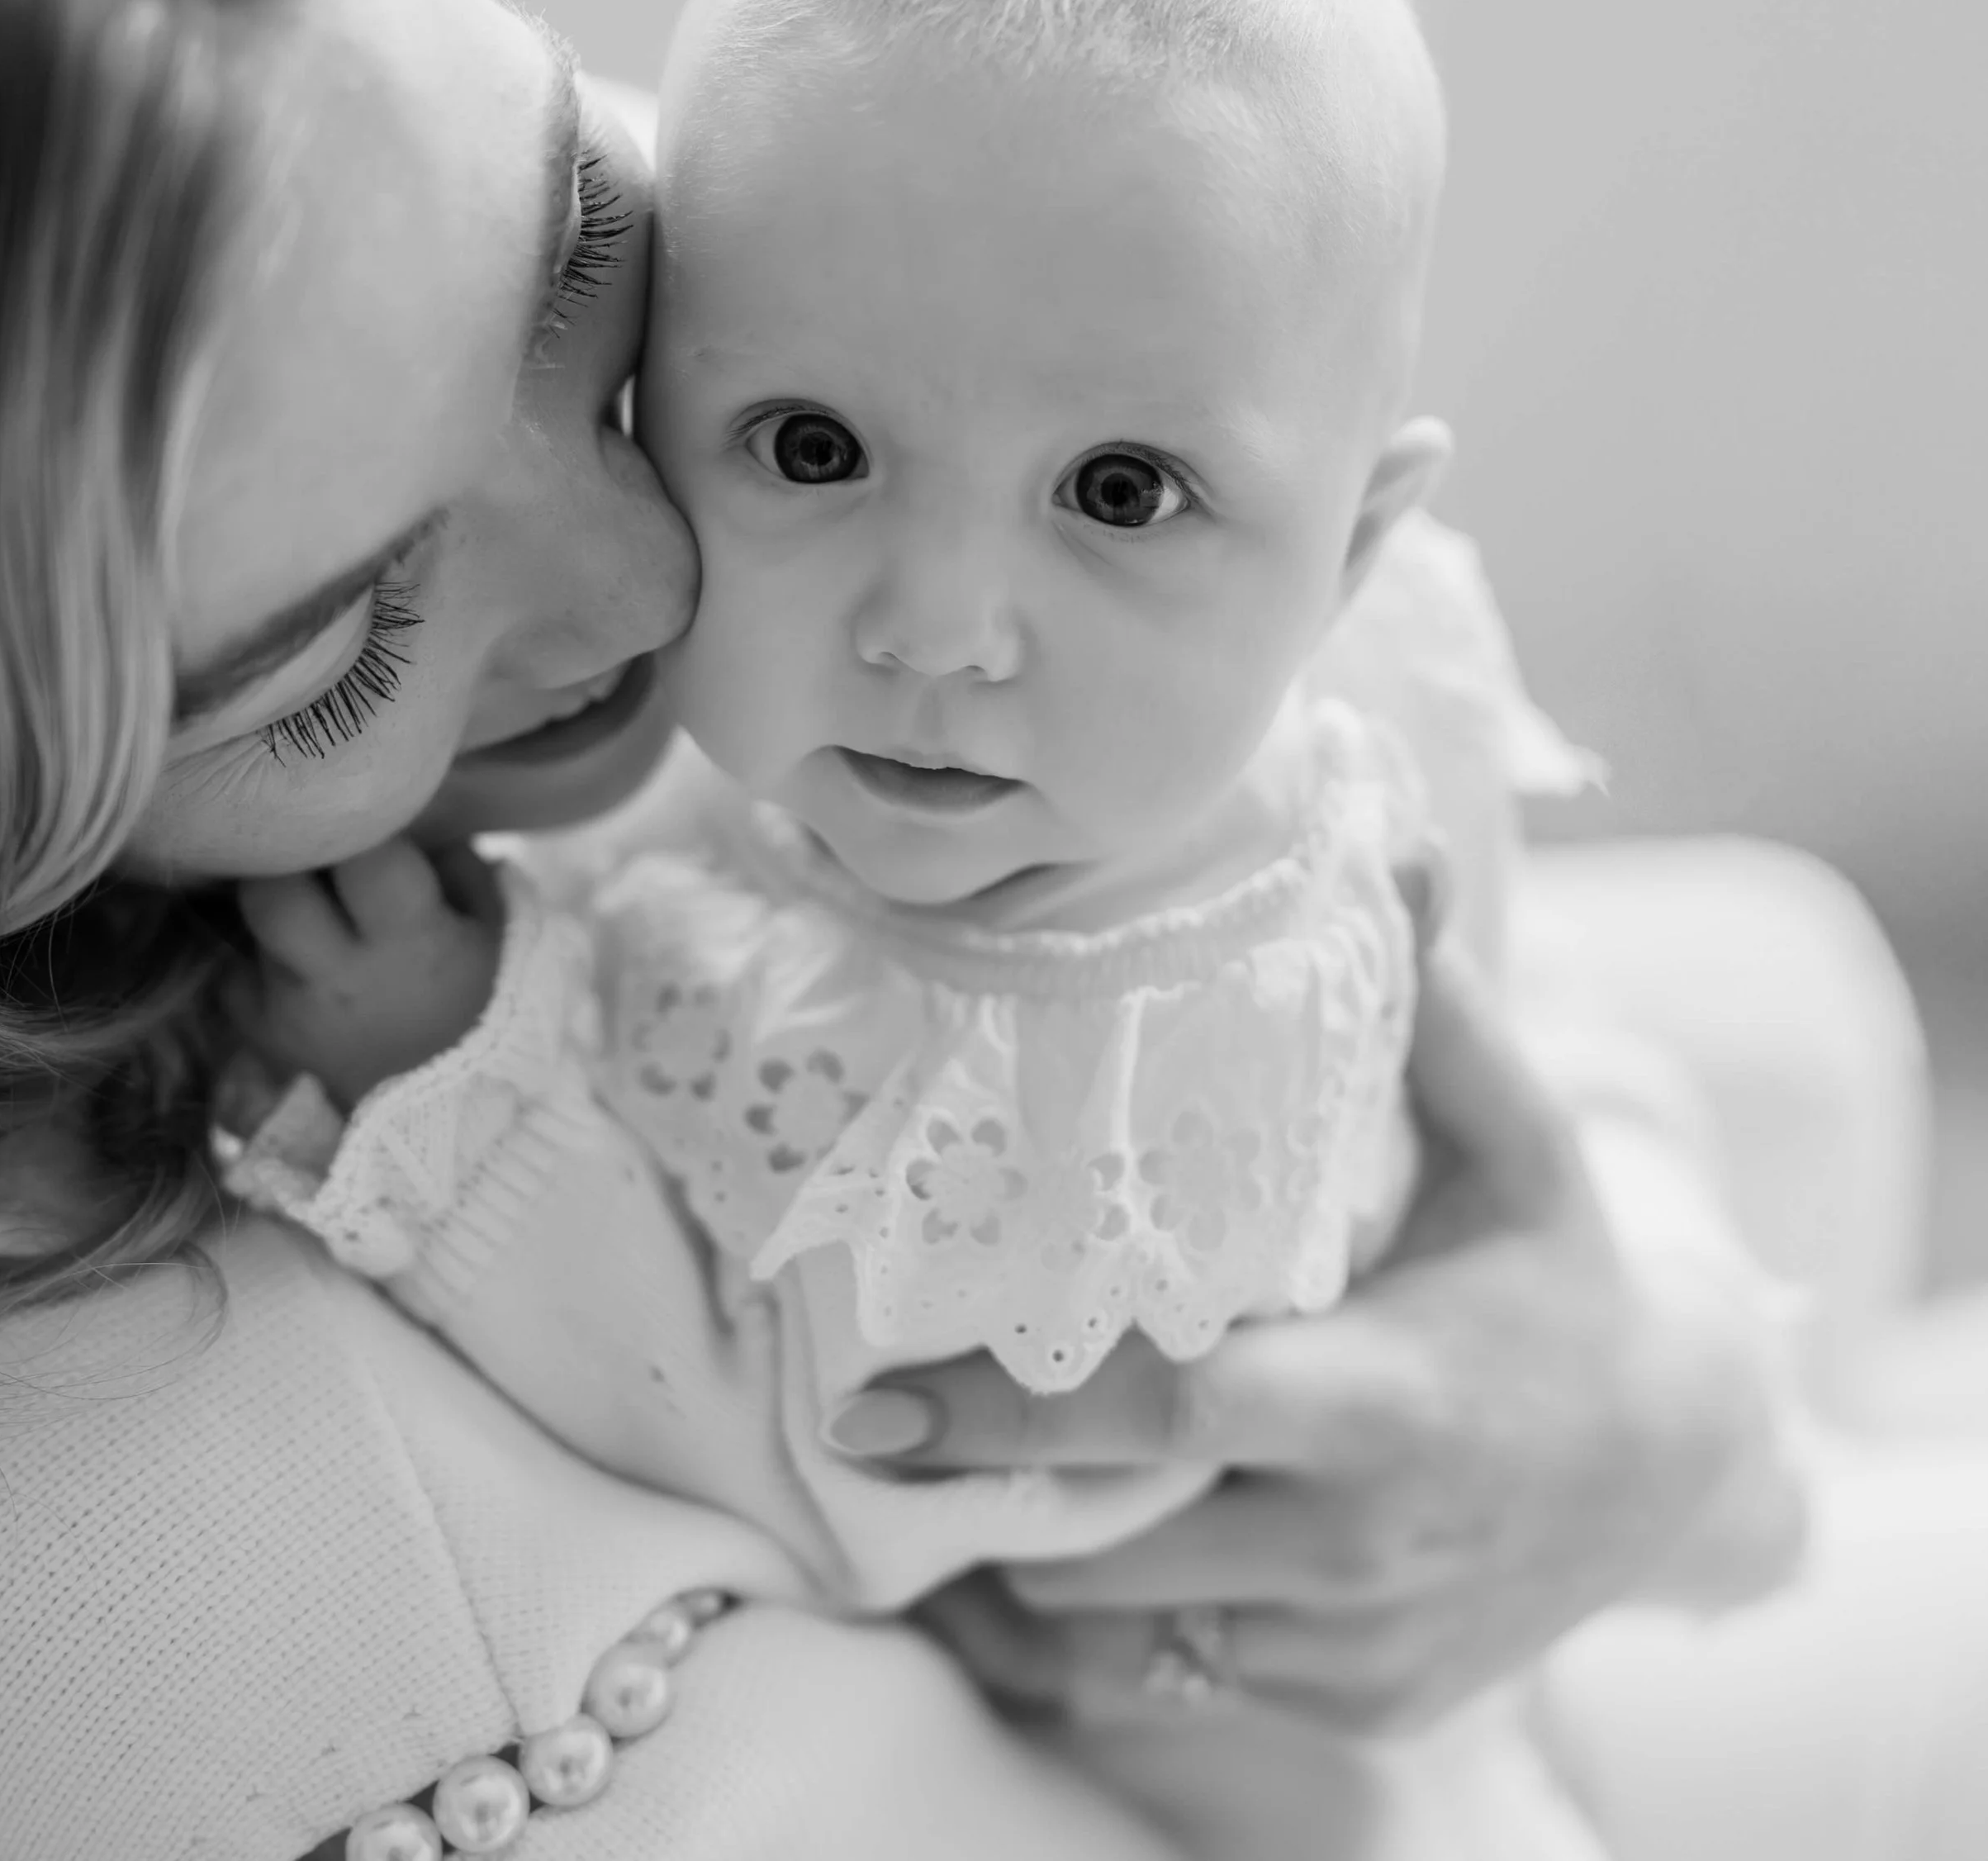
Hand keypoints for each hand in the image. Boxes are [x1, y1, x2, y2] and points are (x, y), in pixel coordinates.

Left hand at [226, 838, 501, 1113]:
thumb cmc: (483, 1006)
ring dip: (276, 909)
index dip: (365, 831)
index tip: (373, 831)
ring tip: (314, 910)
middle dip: (290, 864)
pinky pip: (233, 977)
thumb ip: (456, 862)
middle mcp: (338, 976)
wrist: (456, 1112)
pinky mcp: (264, 1039)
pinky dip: (255, 960)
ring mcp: (293, 1011)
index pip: (364, 857)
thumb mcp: (495, 927)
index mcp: (409, 940)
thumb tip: (414, 815)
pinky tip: (293, 957)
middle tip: (317, 859)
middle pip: (271, 891)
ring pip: (249, 927)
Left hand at [871, 882, 1794, 1733]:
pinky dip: (1112, 1618)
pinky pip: (1174, 1677)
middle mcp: (1359, 1546)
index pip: (1170, 1416)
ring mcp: (1348, 1645)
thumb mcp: (1523, 1146)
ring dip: (1035, 1555)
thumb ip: (1444, 1010)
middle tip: (890, 1419)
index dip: (1010, 1418)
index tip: (871, 1403)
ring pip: (1120, 1628)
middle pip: (1106, 1542)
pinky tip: (1087, 1534)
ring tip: (975, 1469)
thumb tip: (1398, 842)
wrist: (1674, 1474)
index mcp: (1389, 1404)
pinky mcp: (1347, 1704)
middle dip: (988, 1491)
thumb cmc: (1564, 1278)